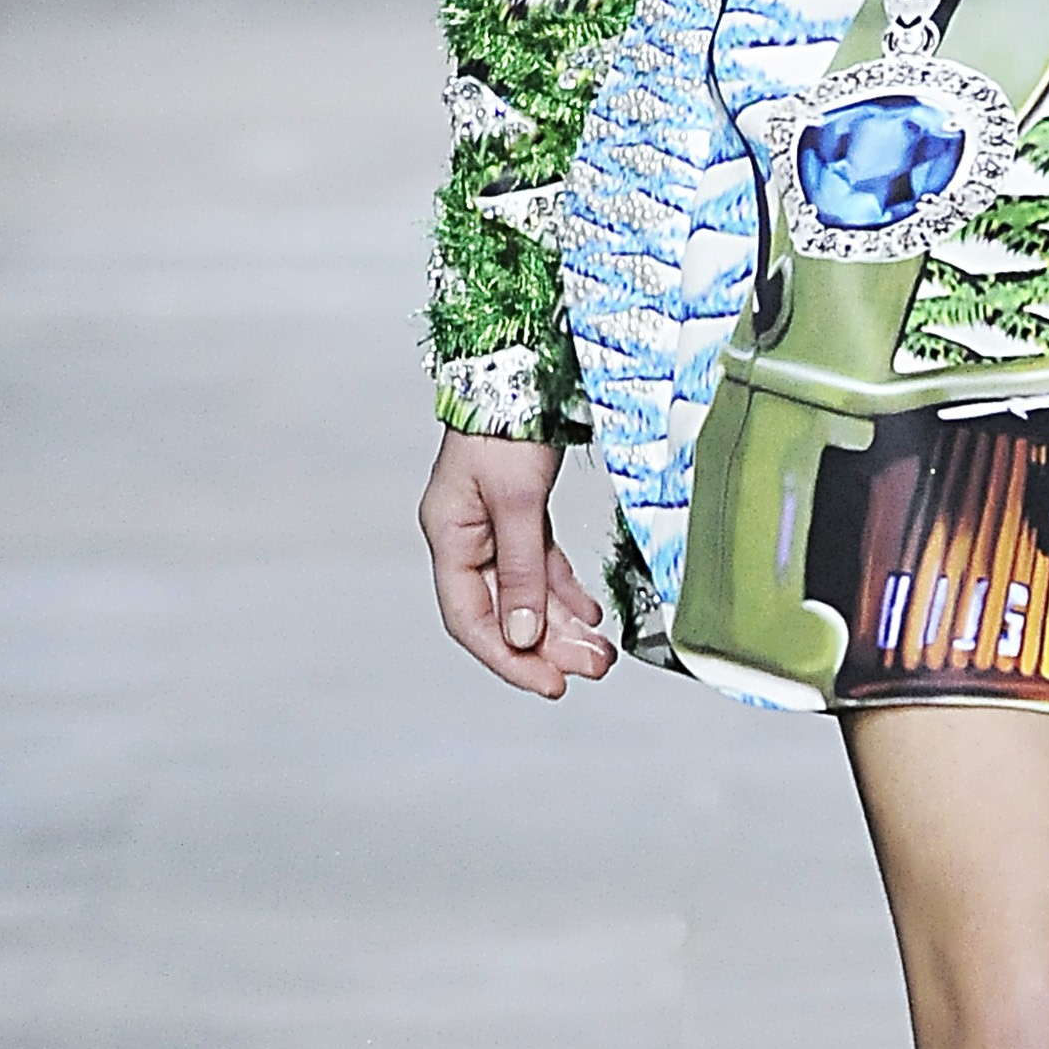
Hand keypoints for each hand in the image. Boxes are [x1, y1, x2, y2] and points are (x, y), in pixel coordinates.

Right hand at [417, 431, 616, 697]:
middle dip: (546, 648)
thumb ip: (520, 570)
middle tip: (592, 670)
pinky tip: (591, 615)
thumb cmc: (507, 422)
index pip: (469, 619)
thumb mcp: (517, 500)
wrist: (522, 364)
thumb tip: (522, 636)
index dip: (508, 658)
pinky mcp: (519, 513)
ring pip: (525, 594)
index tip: (551, 685)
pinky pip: (540, 566)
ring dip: (561, 626)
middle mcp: (464, 537)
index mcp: (448, 536)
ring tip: (601, 653)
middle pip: (500, 613)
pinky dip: (564, 592)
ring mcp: (491, 526)